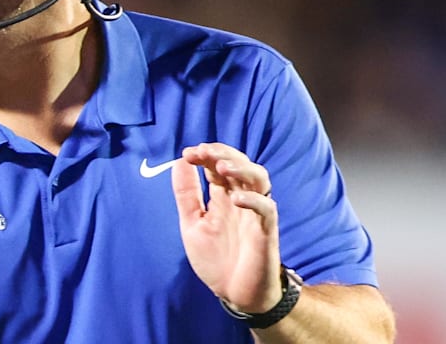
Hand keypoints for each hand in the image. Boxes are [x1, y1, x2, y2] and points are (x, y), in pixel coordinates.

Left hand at [171, 143, 281, 313]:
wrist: (234, 294)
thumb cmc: (216, 259)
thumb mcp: (192, 224)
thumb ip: (186, 194)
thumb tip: (179, 161)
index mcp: (222, 196)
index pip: (217, 164)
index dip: (205, 154)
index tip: (188, 153)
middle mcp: (241, 200)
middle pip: (239, 164)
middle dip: (222, 153)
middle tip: (204, 151)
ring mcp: (255, 213)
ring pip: (259, 178)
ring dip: (241, 168)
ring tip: (222, 166)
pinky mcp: (266, 231)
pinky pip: (267, 209)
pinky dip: (254, 200)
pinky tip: (237, 199)